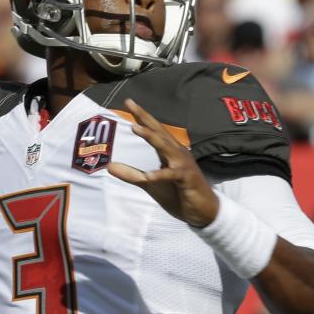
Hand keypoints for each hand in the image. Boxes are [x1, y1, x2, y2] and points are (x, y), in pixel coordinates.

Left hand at [107, 98, 219, 226]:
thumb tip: (109, 166)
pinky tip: (149, 176)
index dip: (142, 117)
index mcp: (169, 152)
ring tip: (136, 128)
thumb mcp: (150, 183)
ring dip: (151, 137)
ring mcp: (183, 165)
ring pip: (166, 147)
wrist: (203, 211)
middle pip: (159, 132)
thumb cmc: (179, 194)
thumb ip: (131, 174)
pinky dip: (161, 175)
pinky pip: (172, 175)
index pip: (154, 131)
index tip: (129, 102)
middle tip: (130, 105)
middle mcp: (177, 154)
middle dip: (145, 118)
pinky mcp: (187, 179)